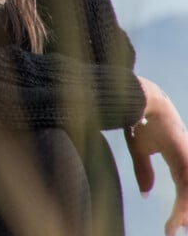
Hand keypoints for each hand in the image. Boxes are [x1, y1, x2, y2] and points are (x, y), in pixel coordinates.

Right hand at [127, 77, 187, 234]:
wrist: (142, 99)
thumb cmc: (139, 119)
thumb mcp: (139, 150)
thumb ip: (144, 171)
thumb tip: (145, 194)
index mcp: (178, 161)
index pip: (183, 192)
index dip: (179, 211)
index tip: (171, 229)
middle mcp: (186, 162)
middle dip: (186, 215)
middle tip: (180, 231)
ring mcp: (187, 159)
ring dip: (185, 213)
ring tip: (179, 228)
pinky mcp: (185, 157)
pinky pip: (186, 187)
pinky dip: (183, 205)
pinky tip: (180, 219)